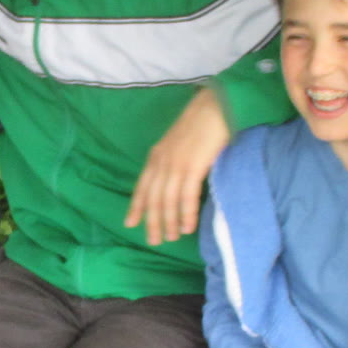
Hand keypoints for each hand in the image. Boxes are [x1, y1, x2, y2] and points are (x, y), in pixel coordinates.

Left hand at [126, 87, 229, 244]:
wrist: (216, 107)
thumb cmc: (202, 124)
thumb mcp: (178, 143)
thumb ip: (172, 160)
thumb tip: (175, 179)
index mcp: (156, 156)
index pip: (142, 186)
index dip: (136, 206)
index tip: (130, 224)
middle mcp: (162, 162)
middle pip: (153, 198)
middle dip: (152, 221)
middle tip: (154, 240)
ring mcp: (176, 165)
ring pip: (167, 200)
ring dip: (169, 222)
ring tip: (172, 237)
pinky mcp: (193, 167)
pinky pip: (186, 197)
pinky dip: (186, 214)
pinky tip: (187, 227)